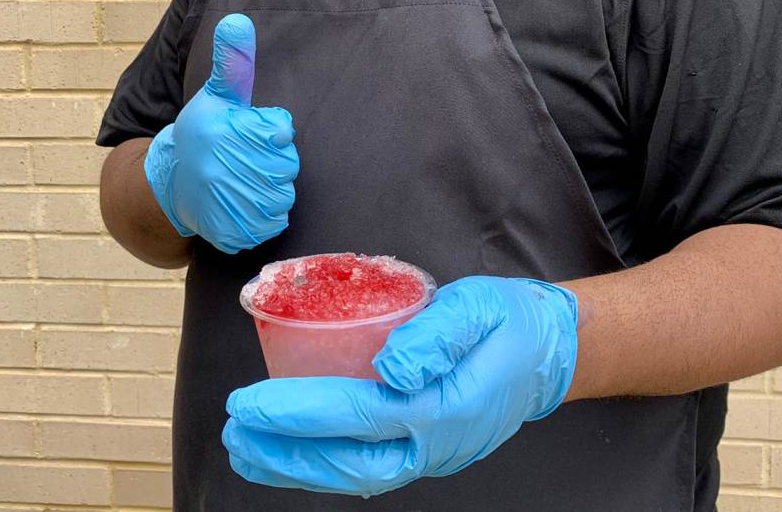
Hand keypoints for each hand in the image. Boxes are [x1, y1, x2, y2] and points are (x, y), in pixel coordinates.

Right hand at [143, 13, 298, 252]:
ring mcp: (222, 204)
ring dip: (275, 190)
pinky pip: (274, 224)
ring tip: (251, 181)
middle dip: (277, 161)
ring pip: (283, 197)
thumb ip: (233, 63)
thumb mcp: (217, 95)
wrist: (172, 184)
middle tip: (254, 159)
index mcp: (219, 130)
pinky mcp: (230, 233)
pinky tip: (247, 204)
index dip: (275, 133)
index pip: (280, 132)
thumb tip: (238, 20)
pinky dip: (268, 217)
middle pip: (286, 166)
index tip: (263, 133)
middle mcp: (218, 167)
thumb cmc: (205, 133)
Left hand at [222, 276, 577, 495]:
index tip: (248, 403)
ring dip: (296, 466)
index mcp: (444, 407)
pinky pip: (366, 464)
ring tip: (247, 449)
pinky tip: (293, 450)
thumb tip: (389, 367)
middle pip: (348, 464)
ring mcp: (431, 452)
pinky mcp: (426, 445)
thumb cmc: (509, 321)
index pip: (356, 416)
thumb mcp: (478, 307)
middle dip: (284, 454)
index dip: (297, 412)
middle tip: (234, 433)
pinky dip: (323, 462)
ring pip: (354, 474)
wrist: (548, 351)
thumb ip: (435, 333)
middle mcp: (435, 442)